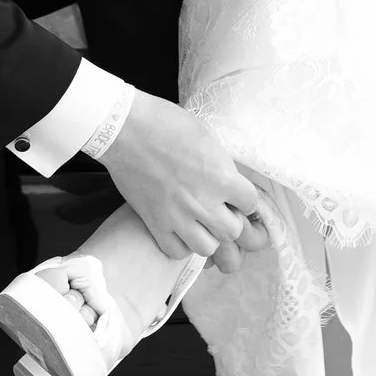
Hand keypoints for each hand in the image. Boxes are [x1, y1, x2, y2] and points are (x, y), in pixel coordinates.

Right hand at [99, 92, 270, 272]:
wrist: (125, 129)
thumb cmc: (165, 123)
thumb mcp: (207, 138)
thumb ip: (221, 166)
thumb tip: (229, 182)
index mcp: (220, 177)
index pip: (251, 203)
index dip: (245, 199)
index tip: (238, 196)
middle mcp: (203, 202)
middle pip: (233, 231)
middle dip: (230, 220)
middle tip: (220, 209)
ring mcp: (178, 216)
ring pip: (207, 248)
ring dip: (208, 236)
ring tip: (201, 223)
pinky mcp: (155, 223)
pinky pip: (177, 251)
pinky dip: (182, 245)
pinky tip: (180, 230)